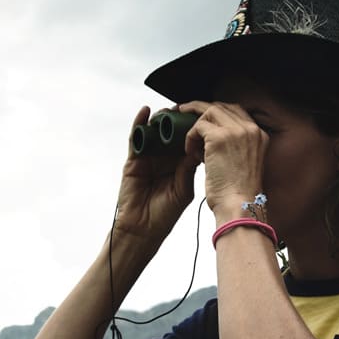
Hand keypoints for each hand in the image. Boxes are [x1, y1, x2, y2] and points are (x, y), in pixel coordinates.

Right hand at [113, 106, 198, 243]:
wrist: (143, 229)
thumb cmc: (165, 214)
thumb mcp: (183, 190)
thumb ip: (188, 170)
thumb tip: (196, 149)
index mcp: (180, 165)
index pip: (188, 142)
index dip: (195, 130)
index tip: (204, 118)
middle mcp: (165, 159)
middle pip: (171, 133)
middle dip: (178, 120)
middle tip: (187, 108)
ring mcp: (149, 158)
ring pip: (154, 132)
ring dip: (161, 119)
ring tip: (169, 109)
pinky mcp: (134, 160)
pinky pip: (136, 138)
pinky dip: (139, 123)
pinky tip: (145, 112)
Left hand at [179, 101, 266, 222]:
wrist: (239, 205)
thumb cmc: (239, 192)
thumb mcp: (246, 163)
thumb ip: (236, 146)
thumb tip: (212, 138)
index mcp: (259, 135)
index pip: (237, 111)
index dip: (217, 113)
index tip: (204, 119)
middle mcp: (250, 129)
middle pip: (222, 106)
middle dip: (201, 110)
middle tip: (185, 113)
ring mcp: (236, 131)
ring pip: (209, 112)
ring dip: (195, 124)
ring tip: (189, 141)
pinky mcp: (219, 138)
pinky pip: (198, 127)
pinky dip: (190, 137)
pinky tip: (190, 152)